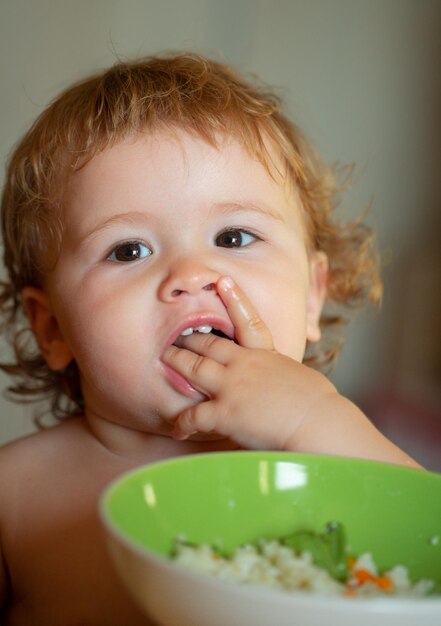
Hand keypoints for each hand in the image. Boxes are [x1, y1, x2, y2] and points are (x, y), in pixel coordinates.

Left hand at [162, 276, 335, 449]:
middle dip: (189, 340)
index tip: (223, 281)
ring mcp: (231, 386)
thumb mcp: (303, 379)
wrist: (317, 422)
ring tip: (163, 359)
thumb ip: (286, 375)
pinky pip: (193, 415)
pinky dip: (183, 422)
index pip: (249, 321)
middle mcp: (245, 364)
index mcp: (267, 355)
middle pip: (209, 345)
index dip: (234, 299)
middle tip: (176, 337)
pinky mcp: (224, 412)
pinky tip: (178, 428)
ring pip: (194, 368)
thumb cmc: (320, 406)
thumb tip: (288, 378)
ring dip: (177, 364)